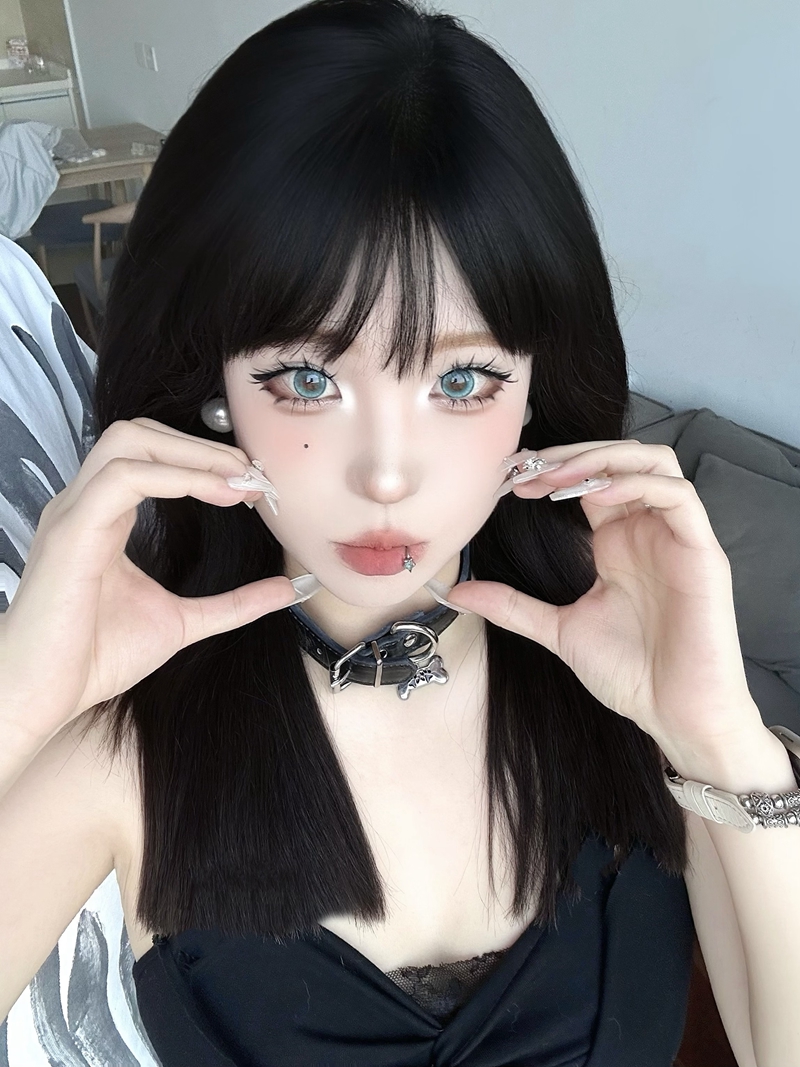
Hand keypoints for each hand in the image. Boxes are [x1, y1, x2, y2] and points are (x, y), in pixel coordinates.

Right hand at [0, 418, 294, 744]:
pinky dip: (173, 477)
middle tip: (251, 474)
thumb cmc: (94, 657)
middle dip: (201, 446)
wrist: (45, 695)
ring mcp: (73, 513)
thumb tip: (286, 590)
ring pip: (129, 442)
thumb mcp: (183, 622)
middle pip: (140, 434)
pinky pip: (121, 478)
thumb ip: (234, 604)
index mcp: (103, 517)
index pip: (151, 456)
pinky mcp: (70, 532)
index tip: (253, 484)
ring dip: (192, 454)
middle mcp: (84, 505)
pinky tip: (213, 493)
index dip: (205, 460)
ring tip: (238, 480)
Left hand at [447, 440, 762, 752]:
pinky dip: (636, 483)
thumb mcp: (557, 630)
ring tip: (558, 478)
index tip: (509, 478)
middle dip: (570, 455)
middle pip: (619, 458)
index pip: (589, 479)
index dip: (550, 469)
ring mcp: (676, 537)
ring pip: (653, 462)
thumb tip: (458, 591)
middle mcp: (647, 530)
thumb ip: (512, 606)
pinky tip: (597, 495)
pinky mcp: (702, 551)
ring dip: (602, 459)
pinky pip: (678, 494)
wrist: (675, 715)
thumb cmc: (631, 674)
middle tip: (527, 469)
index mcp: (617, 542)